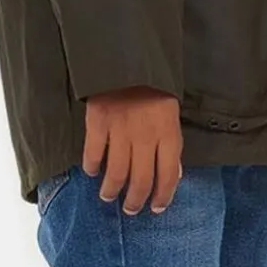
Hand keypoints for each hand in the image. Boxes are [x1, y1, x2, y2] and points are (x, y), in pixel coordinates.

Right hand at [82, 85, 183, 215]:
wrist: (128, 56)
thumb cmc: (154, 87)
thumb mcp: (171, 113)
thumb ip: (171, 144)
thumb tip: (174, 176)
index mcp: (167, 131)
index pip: (168, 175)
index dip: (163, 195)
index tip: (157, 208)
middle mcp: (145, 135)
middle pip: (140, 180)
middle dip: (135, 200)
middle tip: (131, 209)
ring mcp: (120, 129)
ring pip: (116, 173)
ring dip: (112, 190)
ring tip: (109, 196)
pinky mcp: (98, 121)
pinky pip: (93, 153)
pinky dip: (92, 166)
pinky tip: (92, 171)